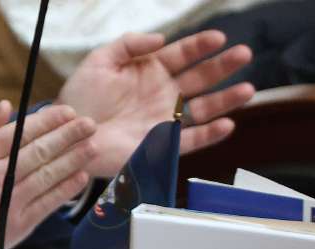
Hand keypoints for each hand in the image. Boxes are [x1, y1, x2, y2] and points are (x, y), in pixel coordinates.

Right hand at [0, 101, 96, 248]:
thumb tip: (7, 106)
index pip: (20, 133)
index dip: (47, 121)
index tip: (67, 112)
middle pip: (38, 152)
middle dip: (67, 135)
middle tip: (90, 124)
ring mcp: (8, 201)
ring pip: (46, 175)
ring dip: (72, 159)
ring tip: (92, 146)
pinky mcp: (17, 223)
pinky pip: (47, 203)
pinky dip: (65, 189)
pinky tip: (81, 177)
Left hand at [57, 31, 254, 177]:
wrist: (67, 134)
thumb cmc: (79, 99)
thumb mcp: (99, 62)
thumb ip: (129, 45)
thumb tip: (161, 37)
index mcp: (150, 71)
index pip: (182, 54)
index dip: (200, 45)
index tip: (217, 38)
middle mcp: (162, 94)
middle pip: (200, 78)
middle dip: (222, 66)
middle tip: (243, 54)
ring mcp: (163, 119)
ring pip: (203, 109)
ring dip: (226, 100)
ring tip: (247, 90)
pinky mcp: (160, 144)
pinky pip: (190, 140)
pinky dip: (209, 134)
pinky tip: (226, 124)